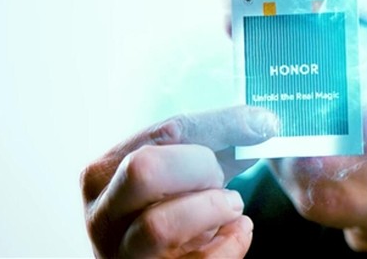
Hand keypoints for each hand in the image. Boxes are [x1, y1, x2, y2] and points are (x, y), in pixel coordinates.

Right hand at [80, 106, 277, 257]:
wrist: (157, 253)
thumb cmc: (170, 202)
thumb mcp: (181, 165)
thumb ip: (215, 137)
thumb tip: (263, 122)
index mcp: (104, 174)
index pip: (163, 133)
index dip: (220, 126)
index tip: (258, 125)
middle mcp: (103, 217)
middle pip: (145, 171)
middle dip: (200, 168)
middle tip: (219, 178)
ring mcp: (124, 254)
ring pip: (160, 226)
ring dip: (212, 209)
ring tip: (232, 205)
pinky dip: (229, 244)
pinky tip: (237, 231)